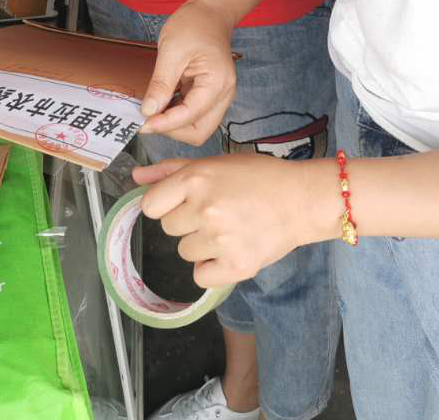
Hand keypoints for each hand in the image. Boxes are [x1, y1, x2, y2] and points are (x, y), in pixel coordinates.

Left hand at [135, 155, 318, 287]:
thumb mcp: (214, 164)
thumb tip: (136, 177)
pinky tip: (231, 250)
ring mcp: (220, 240)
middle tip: (217, 212)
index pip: (150, 205)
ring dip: (201, 244)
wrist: (302, 200)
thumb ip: (171, 170)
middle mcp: (204, 209)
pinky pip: (200, 276)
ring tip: (229, 228)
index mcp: (196, 179)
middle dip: (187, 222)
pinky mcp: (236, 266)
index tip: (185, 201)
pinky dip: (212, 268)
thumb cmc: (259, 177)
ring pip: (184, 252)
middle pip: (167, 228)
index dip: (165, 204)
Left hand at [139, 0, 236, 143]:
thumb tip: (149, 111)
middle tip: (147, 120)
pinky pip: (193, 114)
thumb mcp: (171, 50)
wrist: (210, 12)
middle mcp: (223, 94)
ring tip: (152, 110)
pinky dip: (176, 114)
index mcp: (217, 83)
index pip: (190, 116)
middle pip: (198, 131)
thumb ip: (161, 83)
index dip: (165, 124)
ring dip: (173, 124)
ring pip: (196, 126)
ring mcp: (218, 96)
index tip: (142, 123)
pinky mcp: (209, 94)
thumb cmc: (195, 24)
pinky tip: (161, 103)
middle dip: (172, 130)